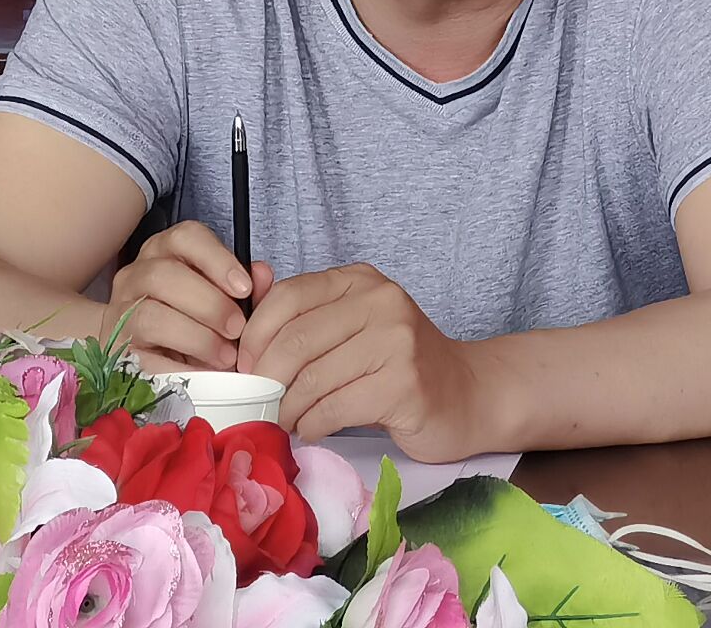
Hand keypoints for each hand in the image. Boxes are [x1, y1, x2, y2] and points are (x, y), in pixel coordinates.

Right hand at [101, 221, 274, 372]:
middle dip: (210, 304)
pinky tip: (204, 373)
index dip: (218, 260)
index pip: (186, 237)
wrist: (141, 348)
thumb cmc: (189, 318)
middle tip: (237, 328)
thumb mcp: (220, 297)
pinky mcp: (117, 351)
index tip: (244, 288)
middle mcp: (137, 275)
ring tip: (224, 354)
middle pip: (165, 275)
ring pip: (151, 314)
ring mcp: (121, 312)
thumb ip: (244, 286)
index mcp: (165, 251)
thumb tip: (261, 275)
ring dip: (196, 337)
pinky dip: (180, 368)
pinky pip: (145, 358)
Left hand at [237, 263, 497, 460]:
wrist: (467, 394)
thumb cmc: (399, 364)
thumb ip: (306, 315)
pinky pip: (334, 409)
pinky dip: (313, 425)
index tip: (243, 367)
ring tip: (286, 419)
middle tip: (258, 402)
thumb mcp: (353, 326)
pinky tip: (314, 429)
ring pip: (312, 379)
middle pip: (296, 340)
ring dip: (288, 409)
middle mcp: (381, 302)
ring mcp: (397, 342)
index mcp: (360, 280)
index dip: (255, 336)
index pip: (288, 296)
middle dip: (266, 379)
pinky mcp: (404, 385)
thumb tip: (243, 309)